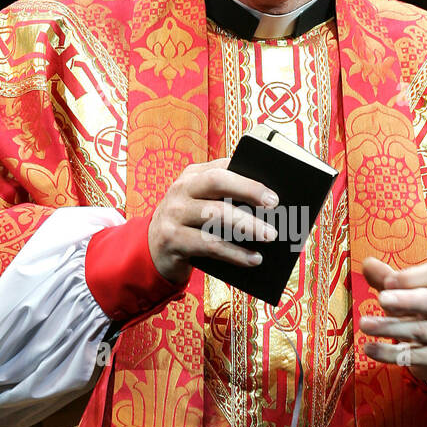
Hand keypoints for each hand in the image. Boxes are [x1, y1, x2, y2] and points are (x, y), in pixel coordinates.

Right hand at [147, 157, 279, 285]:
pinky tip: (254, 259)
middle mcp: (180, 190)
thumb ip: (225, 199)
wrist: (152, 250)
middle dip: (248, 190)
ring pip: (215, 214)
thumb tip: (268, 208)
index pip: (223, 167)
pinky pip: (209, 245)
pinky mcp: (172, 239)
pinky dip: (235, 253)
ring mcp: (174, 214)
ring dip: (247, 226)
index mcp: (192, 176)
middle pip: (217, 182)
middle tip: (274, 205)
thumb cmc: (190, 225)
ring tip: (270, 235)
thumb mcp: (201, 204)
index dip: (249, 177)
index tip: (274, 191)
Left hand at [359, 257, 426, 384]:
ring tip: (364, 324)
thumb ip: (388, 279)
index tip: (388, 281)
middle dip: (406, 300)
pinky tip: (369, 348)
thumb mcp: (409, 293)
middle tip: (381, 300)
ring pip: (420, 330)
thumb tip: (367, 263)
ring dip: (390, 327)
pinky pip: (415, 356)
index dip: (412, 277)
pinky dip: (390, 353)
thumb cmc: (422, 313)